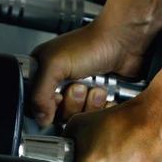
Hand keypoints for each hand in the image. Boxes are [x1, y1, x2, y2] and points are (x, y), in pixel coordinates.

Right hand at [27, 17, 150, 126]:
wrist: (124, 42)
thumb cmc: (91, 43)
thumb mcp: (54, 65)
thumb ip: (39, 94)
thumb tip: (40, 118)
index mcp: (44, 72)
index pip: (38, 105)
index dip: (48, 106)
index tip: (57, 97)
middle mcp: (61, 83)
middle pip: (60, 115)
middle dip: (72, 104)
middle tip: (78, 87)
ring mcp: (80, 91)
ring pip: (79, 118)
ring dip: (88, 105)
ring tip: (94, 88)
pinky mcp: (97, 99)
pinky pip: (95, 117)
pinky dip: (101, 109)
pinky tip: (103, 94)